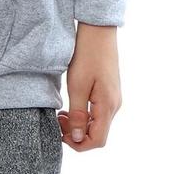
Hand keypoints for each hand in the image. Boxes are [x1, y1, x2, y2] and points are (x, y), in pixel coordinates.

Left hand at [58, 22, 122, 150]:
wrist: (98, 30)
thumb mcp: (77, 85)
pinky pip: (98, 111)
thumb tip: (78, 139)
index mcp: (108, 106)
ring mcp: (113, 97)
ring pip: (98, 123)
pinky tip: (72, 104)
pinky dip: (85, 114)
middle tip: (58, 120)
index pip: (97, 141)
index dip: (78, 144)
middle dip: (77, 134)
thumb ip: (78, 114)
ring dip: (80, 124)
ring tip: (62, 113)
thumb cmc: (87, 54)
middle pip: (98, 134)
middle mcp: (115, 105)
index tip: (60, 134)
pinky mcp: (109, 90)